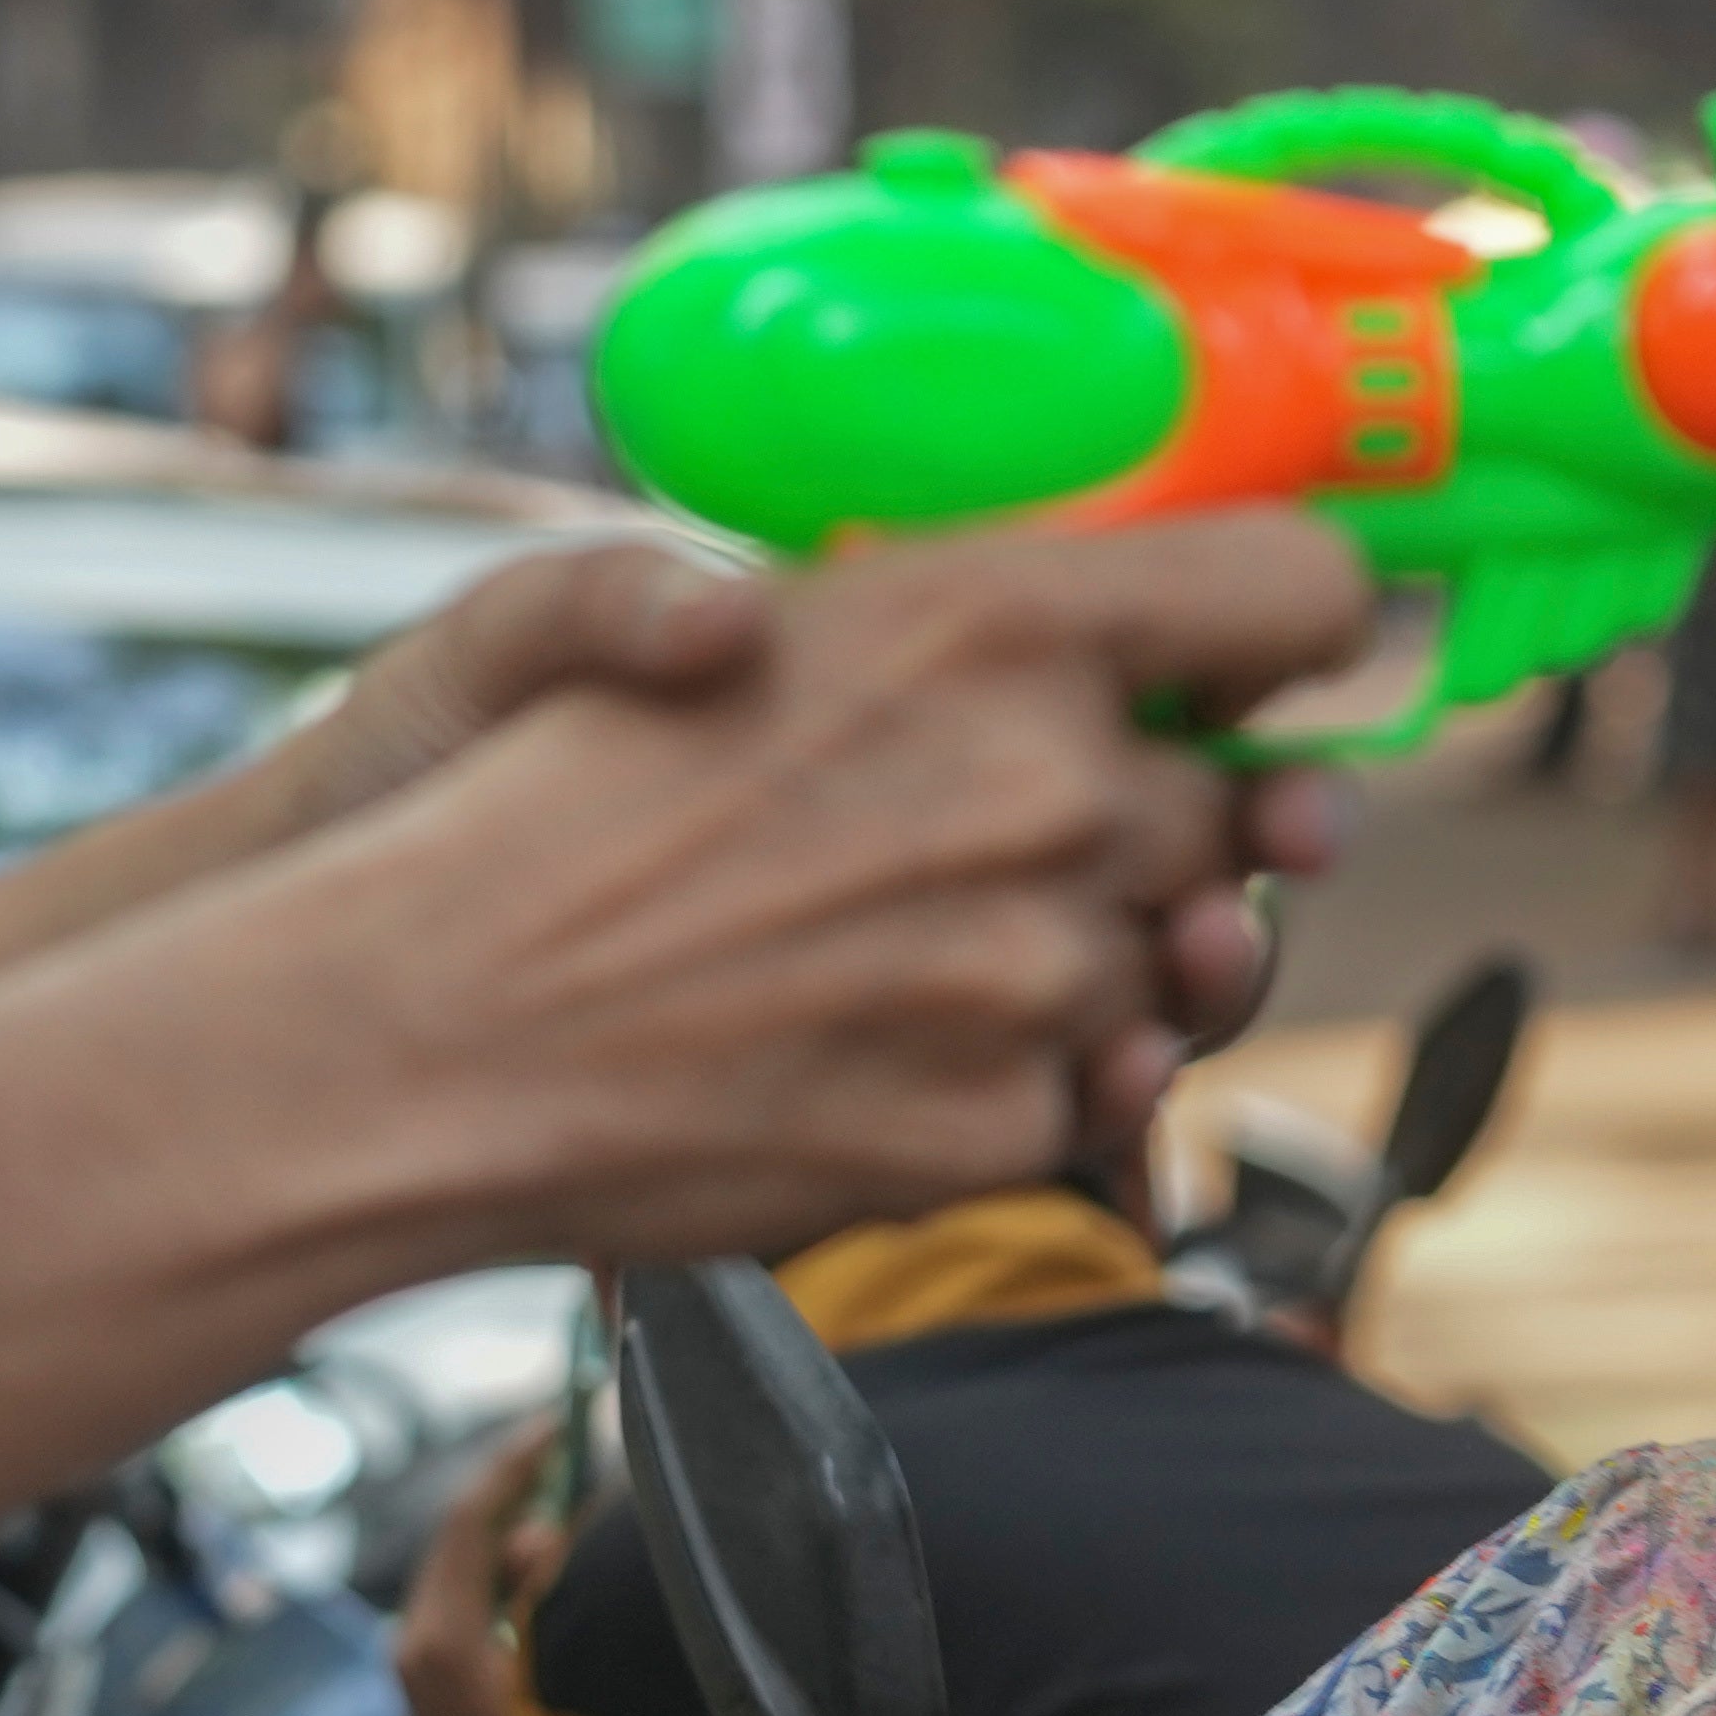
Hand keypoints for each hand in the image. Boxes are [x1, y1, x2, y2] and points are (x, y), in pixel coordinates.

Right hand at [246, 518, 1373, 1270]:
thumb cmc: (526, 818)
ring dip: (1104, 948)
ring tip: (947, 935)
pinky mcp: (1001, 1124)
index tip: (1258, 656)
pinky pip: (1099, 1090)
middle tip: (1036, 820)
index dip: (1293, 624)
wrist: (416, 1045)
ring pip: (1181, 958)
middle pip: (1248, 803)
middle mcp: (1050, 790)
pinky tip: (908, 1037)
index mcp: (990, 621)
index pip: (1299, 591)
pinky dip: (1036, 1073)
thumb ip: (924, 603)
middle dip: (1176, 810)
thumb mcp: (704, 618)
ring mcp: (1037, 975)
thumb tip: (1096, 621)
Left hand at [390, 1411, 568, 1715]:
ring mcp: (420, 1696)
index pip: (469, 1522)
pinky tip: (559, 1626)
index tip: (558, 1421)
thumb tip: (549, 1535)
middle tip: (577, 1494)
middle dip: (521, 1517)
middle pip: (463, 1555)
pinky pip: (471, 1636)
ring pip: (468, 1596)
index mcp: (440, 1641)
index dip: (515, 1464)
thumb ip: (559, 1588)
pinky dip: (512, 1612)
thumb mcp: (573, 1668)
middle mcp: (414, 1660)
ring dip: (521, 1570)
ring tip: (578, 1570)